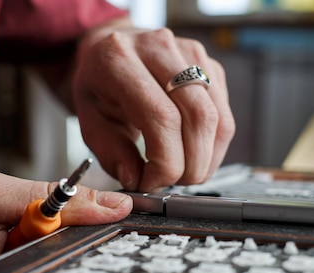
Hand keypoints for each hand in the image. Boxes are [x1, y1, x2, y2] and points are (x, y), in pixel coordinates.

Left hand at [72, 18, 235, 191]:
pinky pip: (225, 116)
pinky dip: (213, 146)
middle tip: (171, 183)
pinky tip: (193, 155)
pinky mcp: (210, 66)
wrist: (109, 51)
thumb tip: (137, 179)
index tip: (152, 183)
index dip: (165, 163)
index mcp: (119, 60)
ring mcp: (190, 54)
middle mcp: (159, 48)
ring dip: (206, 159)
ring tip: (183, 173)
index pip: (162, 118)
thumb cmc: (97, 86)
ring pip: (218, 119)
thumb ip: (111, 153)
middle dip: (190, 165)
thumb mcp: (88, 122)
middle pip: (198, 118)